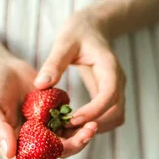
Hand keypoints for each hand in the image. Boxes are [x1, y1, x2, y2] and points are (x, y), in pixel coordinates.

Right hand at [0, 56, 95, 158]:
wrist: (5, 68)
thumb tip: (9, 152)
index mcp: (11, 147)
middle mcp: (31, 145)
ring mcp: (46, 133)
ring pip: (65, 146)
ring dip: (79, 143)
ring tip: (91, 131)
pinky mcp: (58, 118)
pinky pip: (72, 128)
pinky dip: (82, 127)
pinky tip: (91, 122)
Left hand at [34, 8, 125, 132]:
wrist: (92, 28)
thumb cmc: (78, 32)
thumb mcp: (64, 42)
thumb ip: (54, 63)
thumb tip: (40, 85)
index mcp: (109, 67)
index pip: (109, 94)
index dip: (94, 110)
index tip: (72, 119)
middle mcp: (118, 81)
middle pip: (116, 112)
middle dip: (94, 125)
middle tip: (67, 130)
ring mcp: (117, 90)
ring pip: (116, 118)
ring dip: (96, 128)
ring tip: (69, 130)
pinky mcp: (110, 96)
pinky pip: (109, 117)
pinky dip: (95, 124)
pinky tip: (74, 124)